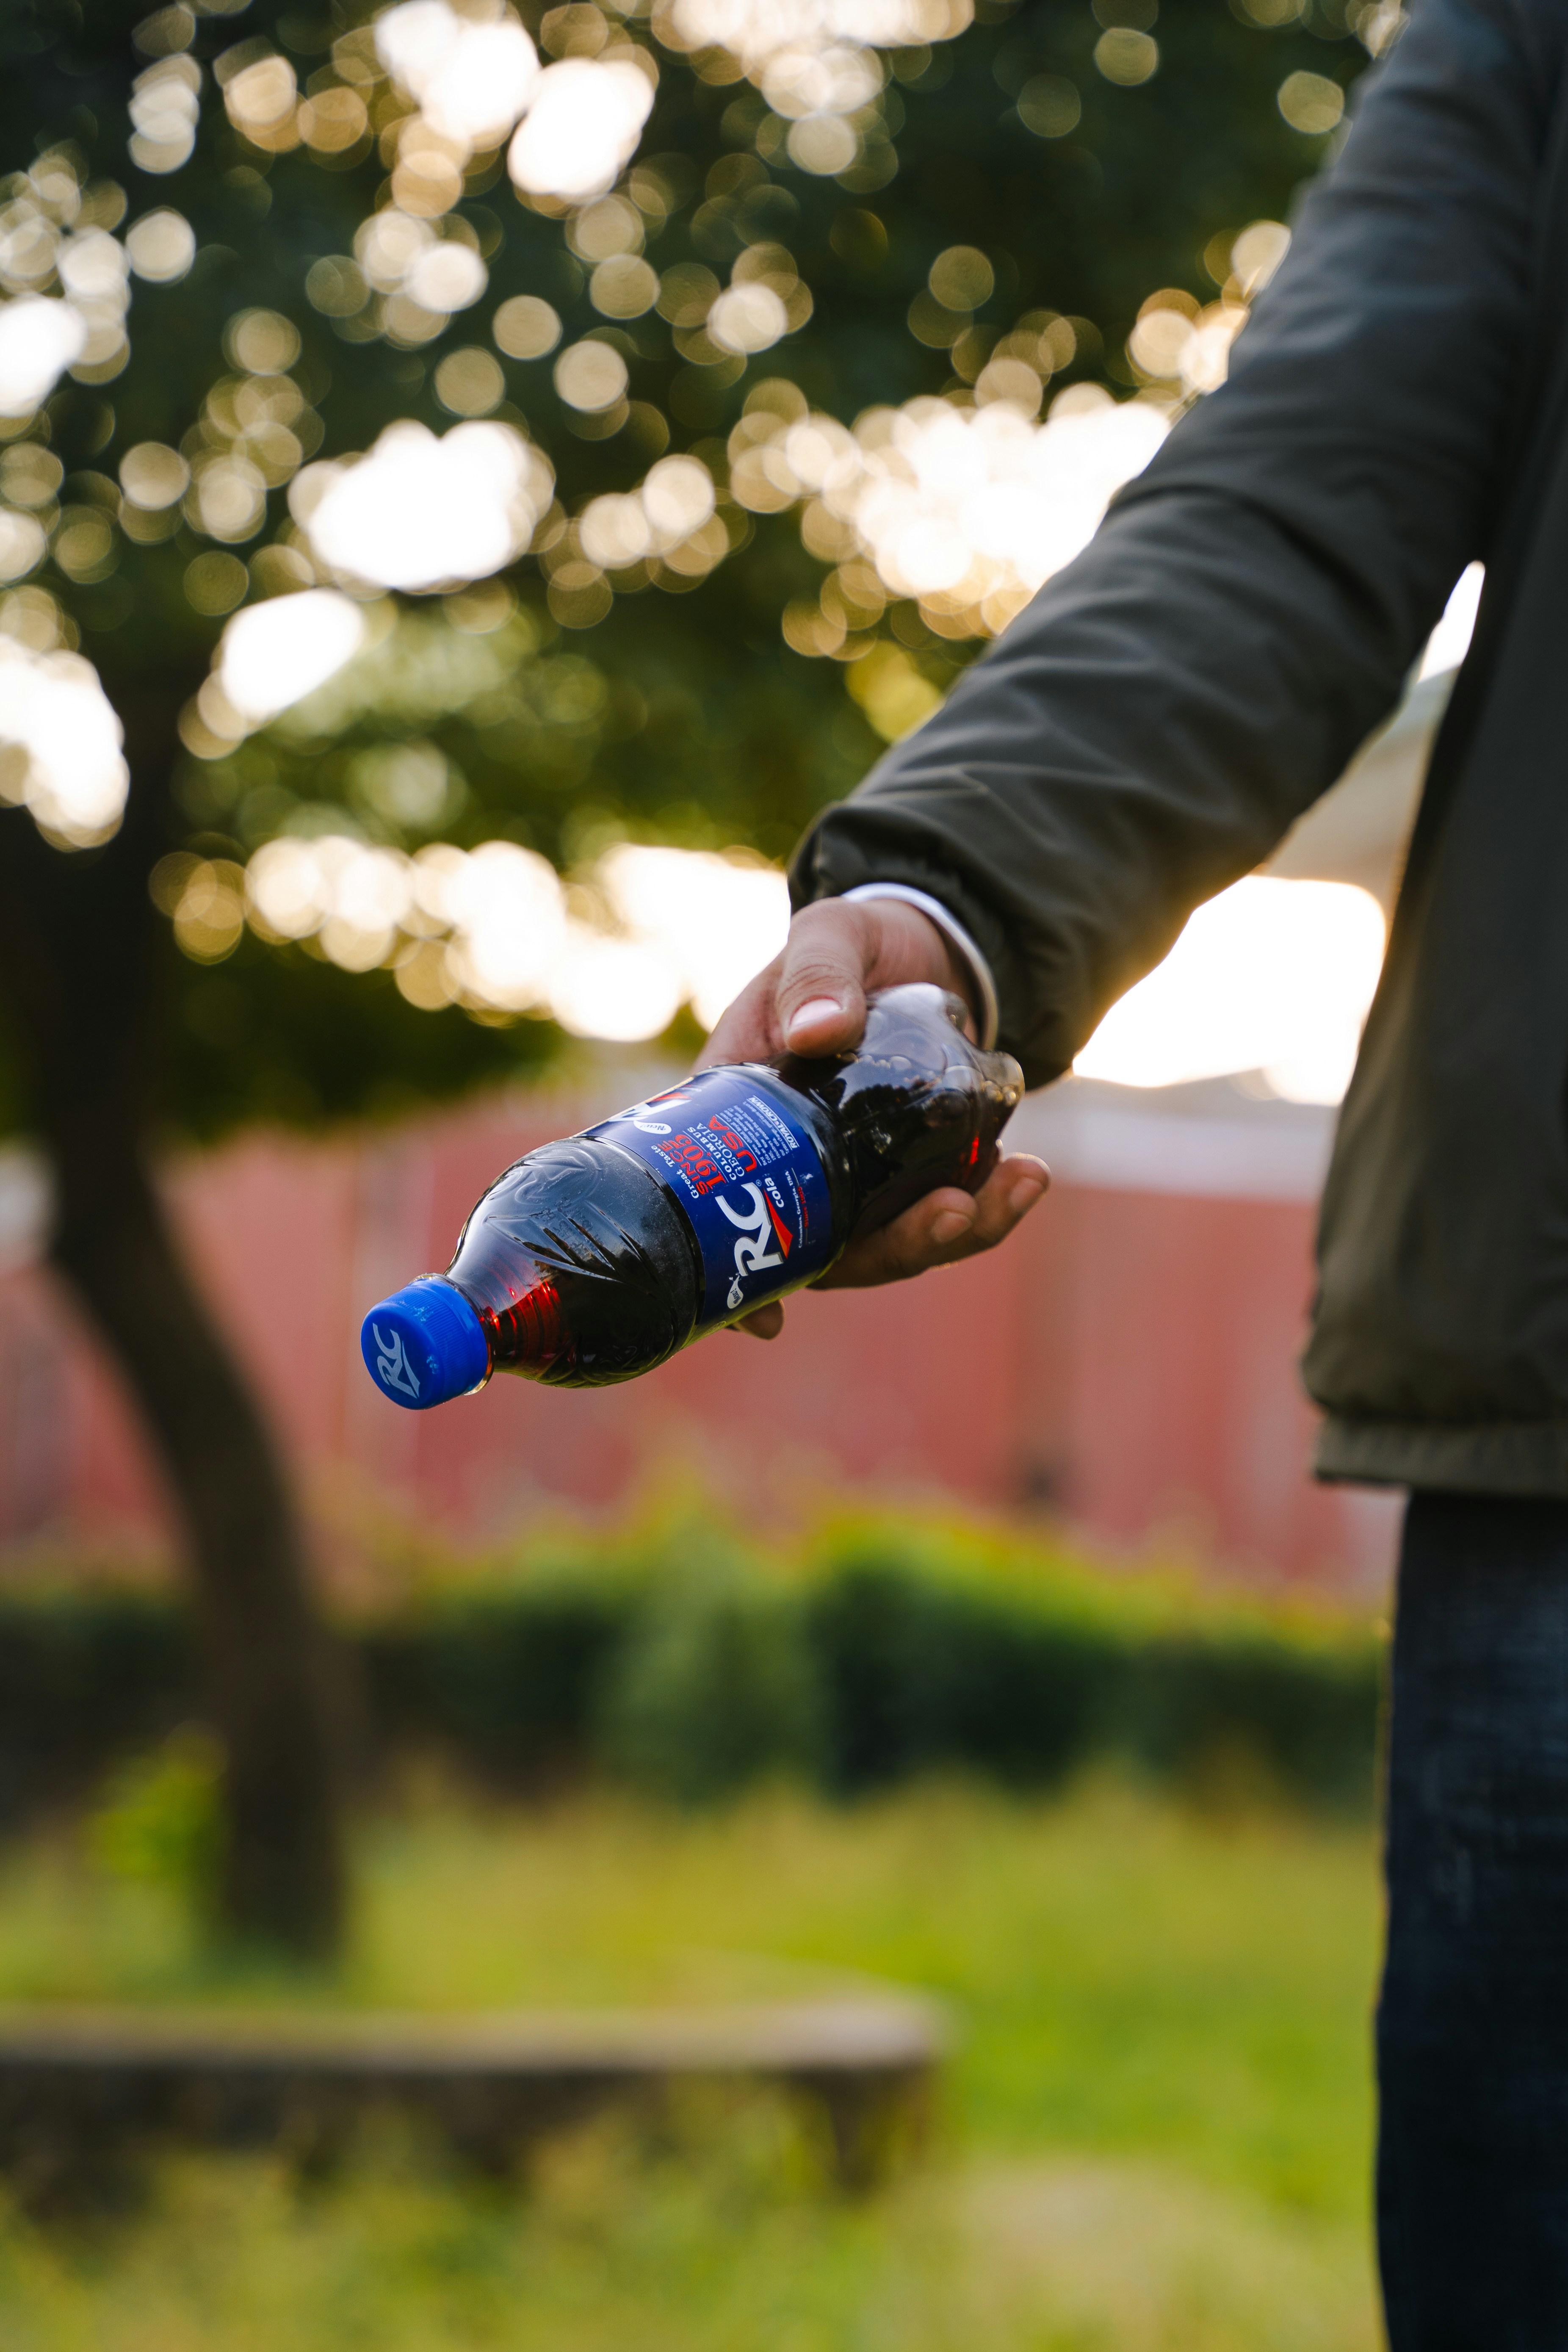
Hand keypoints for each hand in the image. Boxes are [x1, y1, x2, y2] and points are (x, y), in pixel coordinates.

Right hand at [699, 896, 1048, 1337]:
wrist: (919, 945)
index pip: (722, 1212)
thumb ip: (817, 973)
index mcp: (748, 1120)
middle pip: (828, 1248)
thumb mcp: (828, 935)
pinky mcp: (919, 1171)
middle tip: (953, 1211)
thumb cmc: (852, 943)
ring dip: (958, 1231)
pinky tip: (1028, 1175)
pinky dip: (989, 1202)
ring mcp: (862, 1177)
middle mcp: (801, 1166)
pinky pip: (948, 1208)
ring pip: (895, 1239)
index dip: (738, 1282)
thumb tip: (820, 1030)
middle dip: (895, 1248)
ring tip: (1020, 1184)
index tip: (768, 1323)